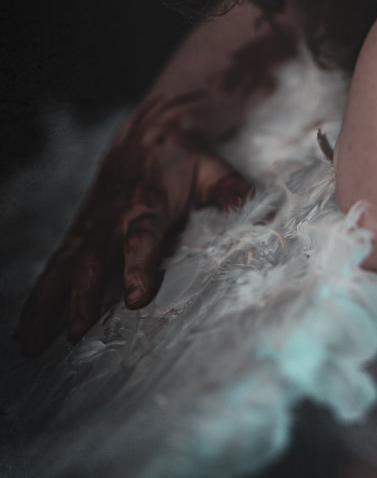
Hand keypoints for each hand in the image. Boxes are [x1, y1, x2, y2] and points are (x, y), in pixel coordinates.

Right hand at [14, 91, 249, 356]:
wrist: (149, 133)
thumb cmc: (186, 159)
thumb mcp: (213, 168)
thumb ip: (229, 188)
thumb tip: (248, 203)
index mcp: (147, 204)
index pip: (141, 237)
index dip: (137, 265)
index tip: (135, 297)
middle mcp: (111, 218)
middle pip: (94, 260)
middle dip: (84, 297)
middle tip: (77, 333)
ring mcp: (90, 227)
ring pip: (63, 268)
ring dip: (46, 306)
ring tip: (32, 344)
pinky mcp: (78, 234)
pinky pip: (54, 269)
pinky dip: (38, 300)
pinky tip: (26, 334)